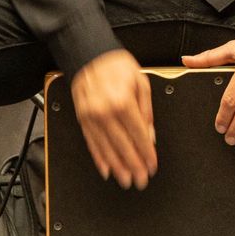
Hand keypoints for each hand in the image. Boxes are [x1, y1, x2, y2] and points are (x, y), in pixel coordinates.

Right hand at [68, 48, 156, 189]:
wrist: (89, 55)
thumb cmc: (116, 66)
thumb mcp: (141, 82)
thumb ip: (146, 110)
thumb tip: (150, 135)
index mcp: (124, 102)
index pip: (139, 135)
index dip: (146, 153)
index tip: (152, 165)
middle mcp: (106, 112)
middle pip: (123, 146)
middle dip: (133, 166)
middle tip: (140, 180)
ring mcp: (92, 117)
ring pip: (107, 148)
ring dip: (117, 166)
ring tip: (126, 180)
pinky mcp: (82, 119)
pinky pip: (91, 142)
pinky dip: (99, 157)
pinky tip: (106, 168)